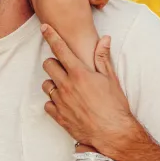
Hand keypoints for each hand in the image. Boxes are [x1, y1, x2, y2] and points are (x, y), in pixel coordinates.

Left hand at [41, 27, 139, 159]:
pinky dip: (54, 102)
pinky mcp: (58, 116)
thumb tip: (104, 38)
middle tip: (65, 68)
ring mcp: (60, 101)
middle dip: (54, 63)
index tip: (44, 27)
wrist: (113, 133)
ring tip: (67, 87)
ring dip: (53, 83)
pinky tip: (65, 103)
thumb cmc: (114, 105)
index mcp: (79, 74)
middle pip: (48, 65)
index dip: (51, 36)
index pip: (60, 49)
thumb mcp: (111, 79)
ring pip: (46, 85)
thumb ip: (102, 58)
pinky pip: (47, 104)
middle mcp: (66, 86)